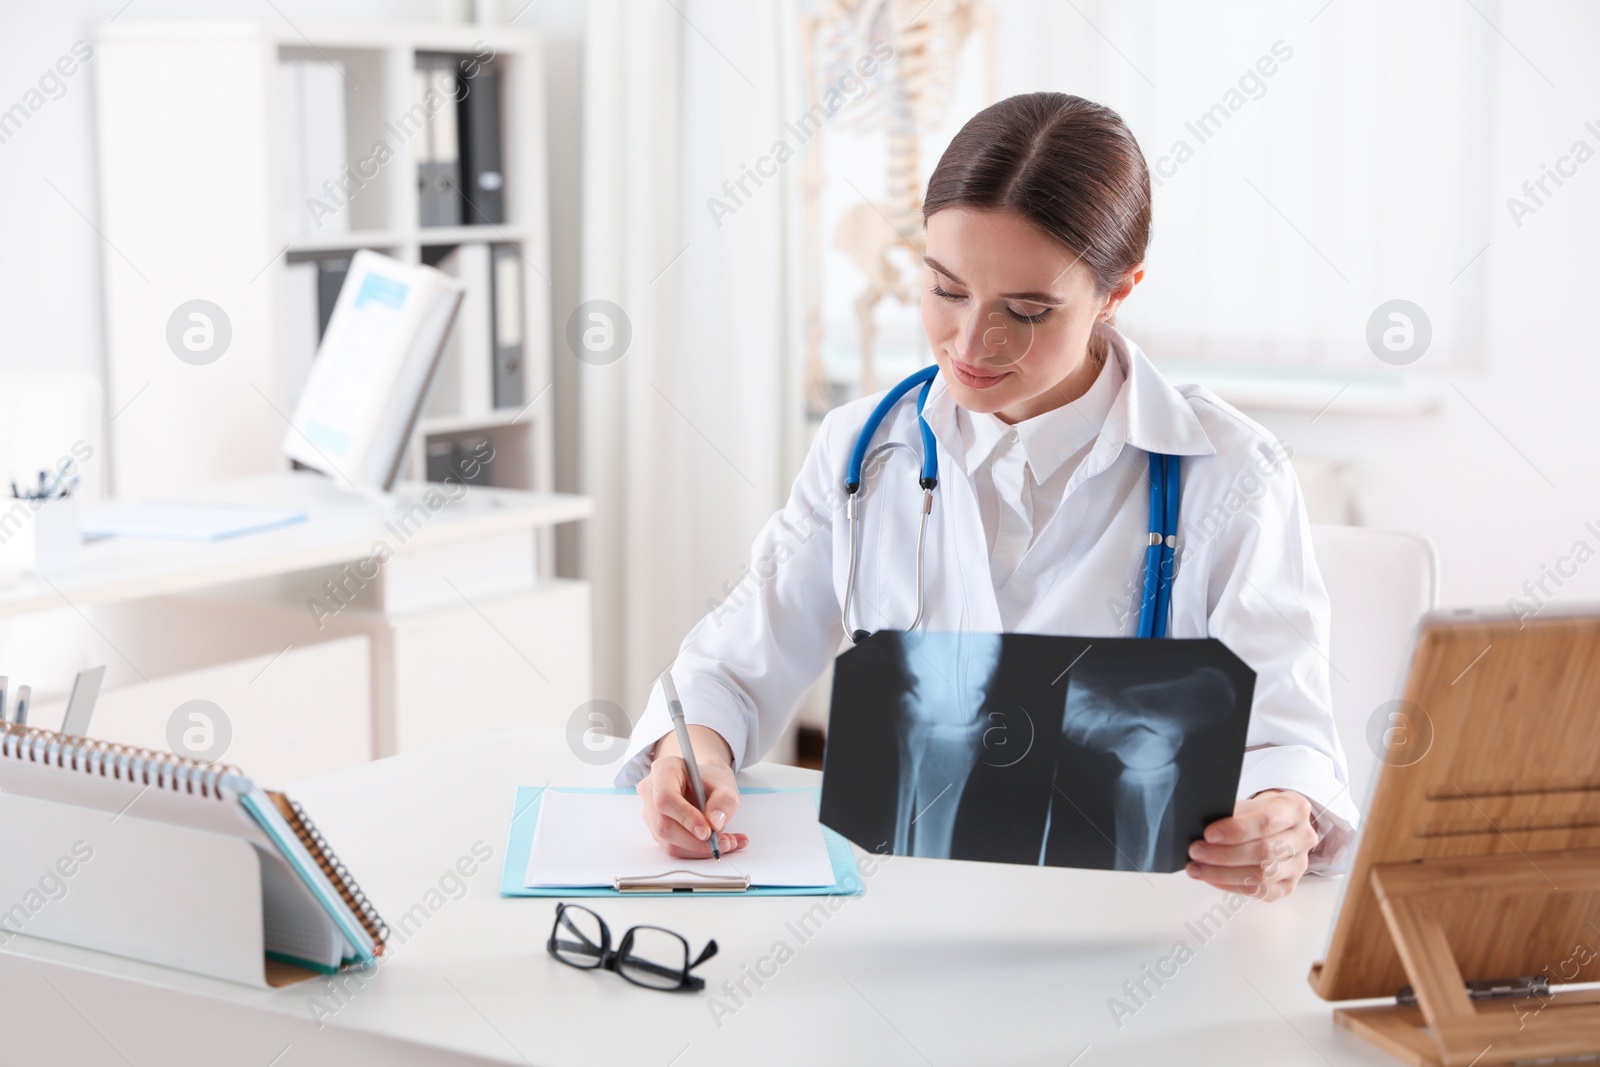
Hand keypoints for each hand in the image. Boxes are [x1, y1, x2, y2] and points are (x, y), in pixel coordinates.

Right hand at [637, 725, 747, 859]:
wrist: (706, 785)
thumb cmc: (711, 780)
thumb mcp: (725, 784)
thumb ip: (724, 801)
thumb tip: (715, 823)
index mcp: (663, 770)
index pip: (665, 797)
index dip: (685, 816)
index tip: (708, 831)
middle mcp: (651, 792)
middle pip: (664, 825)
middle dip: (695, 841)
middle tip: (724, 842)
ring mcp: (651, 814)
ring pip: (668, 841)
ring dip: (700, 849)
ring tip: (728, 843)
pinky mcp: (657, 831)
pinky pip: (674, 847)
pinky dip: (698, 851)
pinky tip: (719, 845)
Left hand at [1186, 789, 1318, 901]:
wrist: (1276, 823)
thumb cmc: (1256, 812)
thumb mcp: (1247, 803)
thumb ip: (1229, 815)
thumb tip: (1199, 832)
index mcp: (1294, 809)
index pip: (1266, 822)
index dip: (1236, 830)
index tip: (1208, 834)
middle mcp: (1303, 838)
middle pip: (1264, 852)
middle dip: (1224, 854)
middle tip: (1195, 851)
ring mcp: (1299, 865)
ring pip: (1261, 875)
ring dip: (1223, 874)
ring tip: (1195, 868)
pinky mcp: (1289, 886)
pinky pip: (1259, 892)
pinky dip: (1231, 886)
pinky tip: (1211, 878)